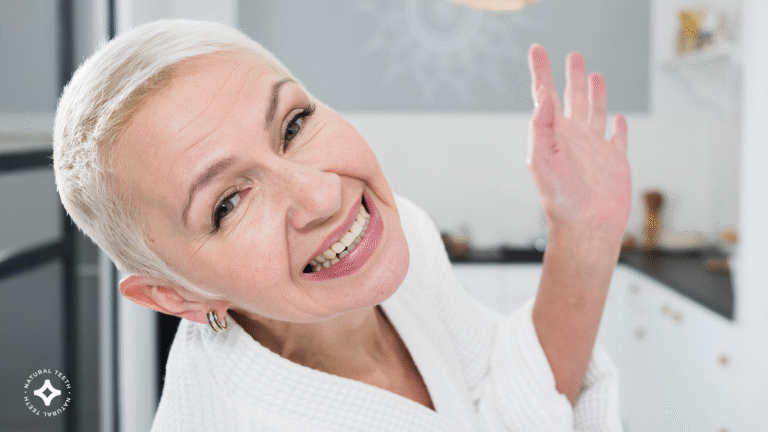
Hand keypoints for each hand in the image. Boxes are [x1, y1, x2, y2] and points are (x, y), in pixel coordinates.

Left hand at [527, 45, 630, 242]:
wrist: (587, 226)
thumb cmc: (560, 198)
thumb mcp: (541, 159)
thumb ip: (541, 127)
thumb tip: (541, 99)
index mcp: (554, 134)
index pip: (545, 95)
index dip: (541, 71)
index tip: (537, 50)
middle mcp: (574, 138)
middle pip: (573, 97)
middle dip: (571, 75)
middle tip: (573, 55)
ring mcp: (595, 148)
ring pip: (596, 112)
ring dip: (596, 93)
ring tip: (594, 74)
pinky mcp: (615, 161)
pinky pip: (618, 139)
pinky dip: (619, 127)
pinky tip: (618, 118)